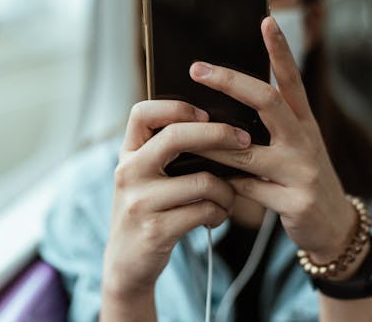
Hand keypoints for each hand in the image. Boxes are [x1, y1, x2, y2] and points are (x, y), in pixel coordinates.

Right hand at [102, 100, 249, 300]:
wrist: (126, 264)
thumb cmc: (149, 210)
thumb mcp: (145, 176)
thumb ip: (166, 151)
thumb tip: (220, 125)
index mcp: (128, 153)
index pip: (143, 112)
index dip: (177, 107)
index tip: (206, 113)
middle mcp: (129, 172)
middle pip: (177, 136)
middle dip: (219, 134)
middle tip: (244, 140)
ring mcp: (140, 202)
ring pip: (202, 180)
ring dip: (227, 189)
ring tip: (229, 197)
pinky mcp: (156, 230)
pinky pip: (204, 210)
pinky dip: (220, 212)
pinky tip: (218, 216)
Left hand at [188, 16, 355, 263]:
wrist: (334, 226)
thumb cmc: (303, 178)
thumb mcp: (296, 146)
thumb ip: (269, 127)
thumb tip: (223, 107)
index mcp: (305, 122)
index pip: (292, 79)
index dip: (280, 49)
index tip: (265, 20)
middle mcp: (305, 140)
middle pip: (267, 101)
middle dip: (230, 82)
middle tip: (198, 68)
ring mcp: (302, 170)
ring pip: (245, 151)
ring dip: (210, 143)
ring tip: (181, 133)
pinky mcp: (295, 201)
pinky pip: (246, 189)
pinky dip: (224, 184)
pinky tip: (208, 182)